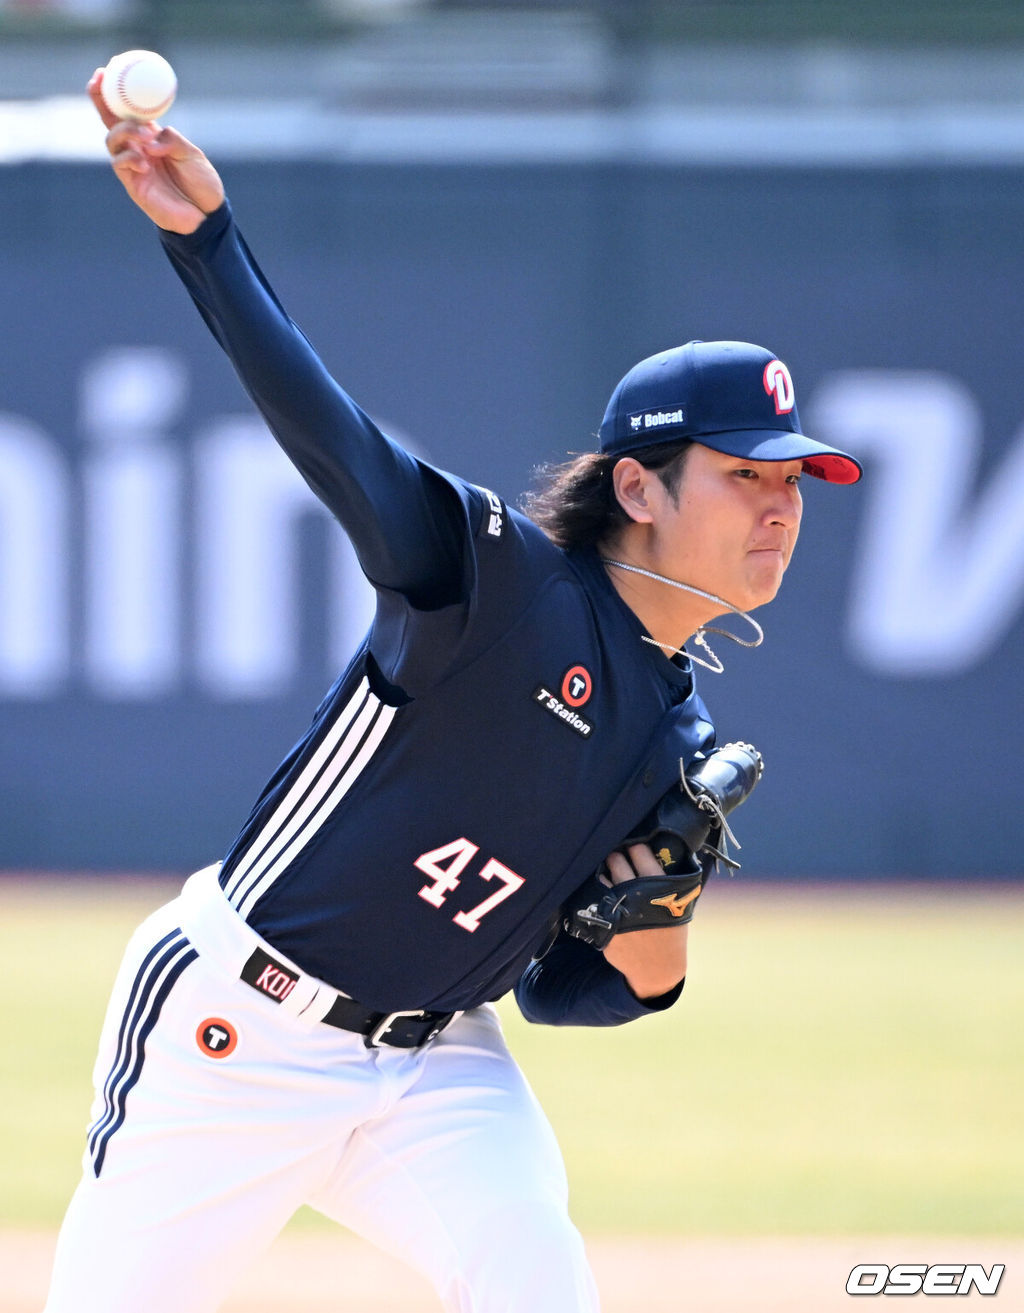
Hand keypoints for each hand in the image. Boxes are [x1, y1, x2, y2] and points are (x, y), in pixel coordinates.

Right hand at [87, 68, 223, 233]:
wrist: (206, 215)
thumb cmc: (201, 182)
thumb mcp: (192, 154)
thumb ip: (173, 140)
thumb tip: (152, 137)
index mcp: (152, 135)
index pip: (127, 111)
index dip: (112, 92)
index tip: (105, 71)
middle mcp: (138, 148)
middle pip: (110, 120)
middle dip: (101, 100)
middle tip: (103, 83)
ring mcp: (134, 166)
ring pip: (112, 140)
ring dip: (125, 131)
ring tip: (144, 136)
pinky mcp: (133, 185)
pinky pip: (120, 165)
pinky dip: (129, 158)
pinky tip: (145, 162)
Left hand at [600, 843, 688, 999]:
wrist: (658, 967)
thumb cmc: (670, 931)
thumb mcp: (679, 903)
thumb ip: (667, 878)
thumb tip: (660, 851)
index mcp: (657, 885)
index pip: (639, 851)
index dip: (636, 848)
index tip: (633, 848)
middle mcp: (635, 893)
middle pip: (616, 860)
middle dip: (616, 856)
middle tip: (617, 858)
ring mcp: (617, 907)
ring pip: (602, 877)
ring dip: (605, 873)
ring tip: (609, 874)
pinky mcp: (602, 921)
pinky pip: (593, 897)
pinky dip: (597, 892)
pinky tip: (602, 892)